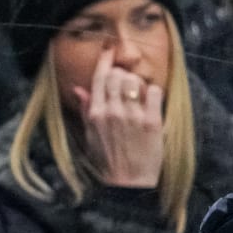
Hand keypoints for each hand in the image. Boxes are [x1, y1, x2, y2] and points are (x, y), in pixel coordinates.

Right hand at [71, 47, 163, 188]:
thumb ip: (86, 110)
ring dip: (137, 82)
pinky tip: (150, 102)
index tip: (109, 49)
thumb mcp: (90, 136)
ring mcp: (133, 115)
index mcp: (96, 114)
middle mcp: (113, 112)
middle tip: (125, 82)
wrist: (128, 183)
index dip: (105, 60)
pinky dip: (153, 92)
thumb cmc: (107, 160)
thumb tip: (79, 90)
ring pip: (135, 80)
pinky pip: (154, 91)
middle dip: (121, 73)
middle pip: (117, 75)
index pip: (99, 78)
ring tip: (137, 94)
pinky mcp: (152, 121)